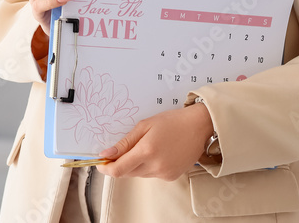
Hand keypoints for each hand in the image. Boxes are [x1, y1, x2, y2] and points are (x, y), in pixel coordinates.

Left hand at [93, 103, 214, 180]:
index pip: (119, 170)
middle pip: (127, 173)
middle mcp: (156, 166)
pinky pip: (151, 175)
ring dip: (133, 165)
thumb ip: (124, 143)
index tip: (99, 162)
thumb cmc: (172, 121)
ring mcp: (164, 174)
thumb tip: (106, 154)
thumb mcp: (144, 126)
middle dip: (119, 164)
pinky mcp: (171, 177)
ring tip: (142, 147)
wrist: (199, 127)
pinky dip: (146, 167)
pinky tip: (154, 153)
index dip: (105, 168)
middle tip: (118, 151)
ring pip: (138, 174)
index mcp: (147, 151)